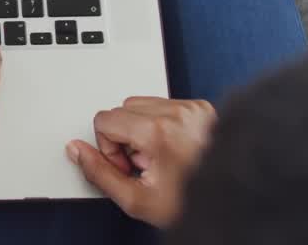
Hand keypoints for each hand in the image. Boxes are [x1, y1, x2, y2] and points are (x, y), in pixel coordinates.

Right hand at [66, 97, 215, 227]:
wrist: (231, 202)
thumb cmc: (191, 204)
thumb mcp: (136, 199)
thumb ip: (98, 172)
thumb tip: (76, 150)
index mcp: (157, 131)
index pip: (105, 119)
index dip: (108, 147)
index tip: (128, 166)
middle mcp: (176, 113)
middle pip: (122, 109)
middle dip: (125, 136)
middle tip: (145, 164)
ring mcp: (192, 108)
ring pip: (142, 104)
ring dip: (143, 128)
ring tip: (160, 157)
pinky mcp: (202, 107)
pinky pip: (165, 104)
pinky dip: (163, 123)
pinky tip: (173, 148)